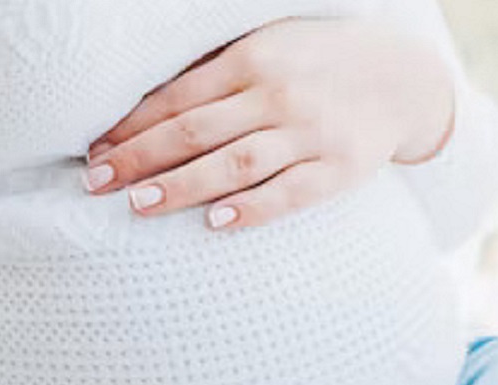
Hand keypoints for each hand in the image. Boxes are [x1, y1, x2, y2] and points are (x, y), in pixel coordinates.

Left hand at [84, 17, 455, 229]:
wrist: (402, 76)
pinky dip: (252, 209)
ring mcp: (310, 132)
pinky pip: (290, 193)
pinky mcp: (339, 168)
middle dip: (139, 158)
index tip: (94, 153)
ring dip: (182, 185)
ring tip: (138, 204)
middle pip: (194, 131)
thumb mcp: (265, 48)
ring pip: (235, 163)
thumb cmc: (312, 63)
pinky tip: (215, 222)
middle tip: (95, 183)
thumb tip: (139, 114)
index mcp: (251, 59)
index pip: (177, 99)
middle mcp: (277, 94)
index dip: (131, 127)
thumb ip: (212, 76)